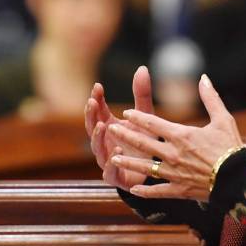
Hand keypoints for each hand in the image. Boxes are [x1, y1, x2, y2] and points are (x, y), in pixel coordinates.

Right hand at [84, 65, 154, 190]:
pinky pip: (110, 170)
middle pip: (91, 128)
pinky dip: (112, 160)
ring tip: (102, 125)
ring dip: (97, 137)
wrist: (154, 171)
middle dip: (91, 115)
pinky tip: (117, 149)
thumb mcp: (144, 116)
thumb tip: (142, 68)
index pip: (97, 111)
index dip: (96, 99)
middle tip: (92, 102)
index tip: (98, 86)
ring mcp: (107, 160)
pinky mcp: (116, 177)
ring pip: (97, 148)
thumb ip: (141, 94)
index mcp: (107, 127)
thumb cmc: (145, 140)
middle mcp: (104, 143)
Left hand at [107, 74, 242, 200]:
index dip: (138, 117)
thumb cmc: (231, 148)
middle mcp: (173, 154)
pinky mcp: (179, 190)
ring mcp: (174, 173)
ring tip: (112, 158)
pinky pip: (158, 191)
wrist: (239, 180)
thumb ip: (210, 97)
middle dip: (125, 135)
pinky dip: (145, 191)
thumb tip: (204, 77)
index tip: (126, 113)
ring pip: (145, 167)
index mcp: (181, 135)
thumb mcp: (222, 119)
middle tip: (110, 130)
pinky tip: (132, 189)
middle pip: (143, 143)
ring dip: (128, 163)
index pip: (153, 123)